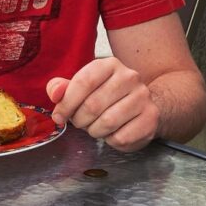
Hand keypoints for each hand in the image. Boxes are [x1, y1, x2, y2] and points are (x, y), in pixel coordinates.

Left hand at [46, 57, 160, 151]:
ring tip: (97, 127)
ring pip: (106, 123)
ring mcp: (143, 97)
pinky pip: (120, 137)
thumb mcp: (82, 88)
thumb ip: (63, 88)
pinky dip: (111, 140)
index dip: (66, 103)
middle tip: (80, 123)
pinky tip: (114, 132)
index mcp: (109, 65)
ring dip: (95, 131)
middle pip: (92, 105)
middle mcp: (129, 77)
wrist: (143, 106)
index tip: (58, 116)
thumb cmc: (107, 98)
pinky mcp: (150, 118)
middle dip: (79, 120)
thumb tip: (55, 93)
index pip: (83, 82)